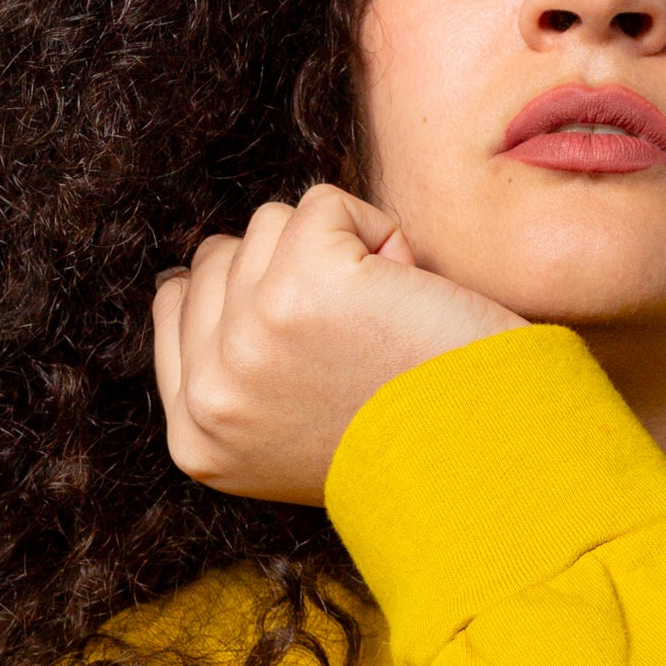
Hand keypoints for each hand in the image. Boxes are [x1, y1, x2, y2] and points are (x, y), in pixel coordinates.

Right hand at [152, 183, 524, 501]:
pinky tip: (406, 292)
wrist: (488, 461)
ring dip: (338, 253)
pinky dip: (377, 230)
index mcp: (196, 440)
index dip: (248, 292)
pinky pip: (324, 204)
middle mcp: (210, 394)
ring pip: (269, 225)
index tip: (312, 326)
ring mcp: (248, 337)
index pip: (177, 305)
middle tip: (358, 343)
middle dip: (291, 273)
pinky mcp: (303, 285)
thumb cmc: (408, 439)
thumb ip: (232, 371)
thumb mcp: (280, 435)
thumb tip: (185, 277)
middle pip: (220, 257)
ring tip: (384, 322)